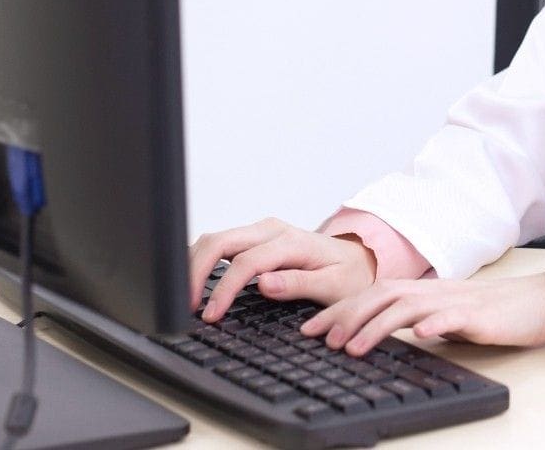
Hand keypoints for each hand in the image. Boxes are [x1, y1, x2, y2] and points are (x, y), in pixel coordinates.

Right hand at [187, 217, 376, 321]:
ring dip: (194, 264)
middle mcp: (272, 230)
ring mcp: (262, 231)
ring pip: (215, 239)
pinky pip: (220, 243)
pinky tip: (194, 282)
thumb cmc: (348, 276)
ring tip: (185, 297)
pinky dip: (202, 260)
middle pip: (220, 241)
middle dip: (196, 272)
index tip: (211, 314)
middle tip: (187, 306)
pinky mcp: (254, 237)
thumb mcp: (334, 285)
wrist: (359, 260)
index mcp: (292, 242)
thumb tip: (264, 284)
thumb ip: (299, 283)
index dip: (224, 289)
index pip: (245, 263)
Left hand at [299, 273, 544, 356]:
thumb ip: (410, 319)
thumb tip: (372, 334)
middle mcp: (431, 292)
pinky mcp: (478, 315)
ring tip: (355, 346)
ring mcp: (454, 302)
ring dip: (377, 326)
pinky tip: (419, 335)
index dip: (339, 310)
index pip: (370, 296)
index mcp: (420, 292)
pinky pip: (453, 316)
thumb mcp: (440, 315)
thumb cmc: (488, 313)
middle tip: (321, 340)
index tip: (310, 329)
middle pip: (381, 296)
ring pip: (408, 307)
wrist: (535, 304)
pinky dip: (434, 323)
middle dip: (347, 317)